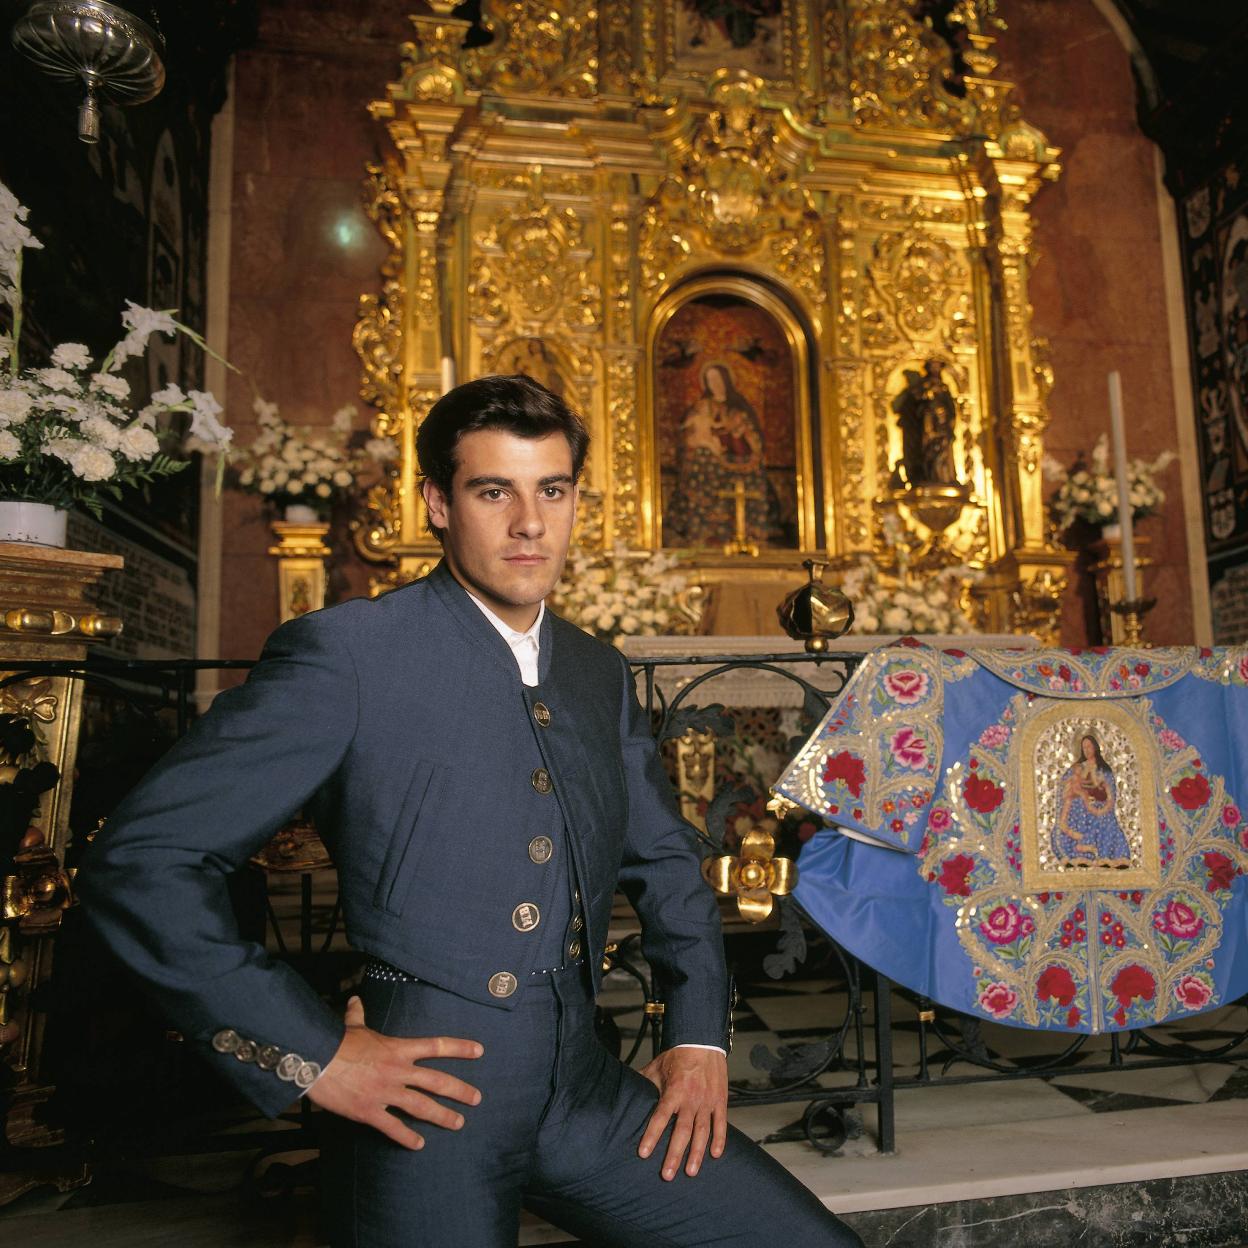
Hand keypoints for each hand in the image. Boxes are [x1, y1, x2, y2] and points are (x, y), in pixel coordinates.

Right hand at [307, 995, 482, 1149]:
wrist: (315, 1061)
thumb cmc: (336, 1042)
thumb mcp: (352, 1026)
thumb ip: (358, 1015)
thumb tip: (355, 1000)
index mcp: (398, 1049)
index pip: (436, 1046)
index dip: (459, 1048)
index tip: (479, 1051)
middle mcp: (398, 1071)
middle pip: (436, 1082)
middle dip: (459, 1090)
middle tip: (477, 1098)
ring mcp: (385, 1093)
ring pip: (421, 1106)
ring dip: (442, 1116)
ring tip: (458, 1123)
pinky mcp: (369, 1111)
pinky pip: (393, 1127)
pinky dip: (407, 1137)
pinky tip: (419, 1144)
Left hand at [637, 1047, 727, 1179]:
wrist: (702, 1041)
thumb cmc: (678, 1055)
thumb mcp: (657, 1066)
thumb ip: (643, 1081)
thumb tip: (624, 1089)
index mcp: (674, 1090)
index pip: (660, 1116)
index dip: (652, 1135)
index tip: (644, 1153)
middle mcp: (691, 1099)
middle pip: (682, 1131)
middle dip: (674, 1154)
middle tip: (667, 1175)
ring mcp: (707, 1101)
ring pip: (702, 1132)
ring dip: (696, 1153)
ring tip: (690, 1172)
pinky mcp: (720, 1101)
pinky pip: (721, 1124)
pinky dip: (719, 1140)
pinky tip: (715, 1155)